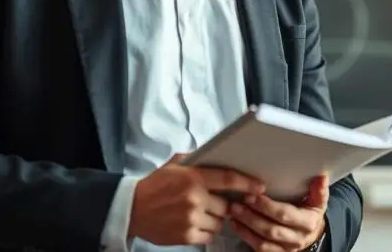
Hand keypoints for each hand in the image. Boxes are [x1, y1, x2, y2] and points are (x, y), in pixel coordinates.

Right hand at [128, 153, 265, 245]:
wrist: (132, 209)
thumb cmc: (154, 186)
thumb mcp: (173, 165)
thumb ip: (195, 160)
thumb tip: (215, 155)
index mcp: (192, 178)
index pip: (228, 179)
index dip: (247, 183)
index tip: (259, 186)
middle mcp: (194, 199)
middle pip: (226, 205)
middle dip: (223, 204)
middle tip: (213, 201)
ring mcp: (191, 219)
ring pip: (219, 222)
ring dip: (214, 218)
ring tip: (199, 212)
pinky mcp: (186, 236)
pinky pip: (209, 235)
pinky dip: (206, 230)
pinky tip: (194, 223)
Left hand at [229, 173, 328, 251]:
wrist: (311, 234)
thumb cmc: (310, 212)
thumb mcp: (318, 201)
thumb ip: (319, 190)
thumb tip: (322, 176)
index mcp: (308, 222)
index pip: (285, 215)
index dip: (268, 207)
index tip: (254, 195)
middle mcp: (297, 238)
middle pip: (271, 230)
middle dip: (252, 217)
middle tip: (237, 203)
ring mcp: (286, 249)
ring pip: (263, 241)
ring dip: (246, 227)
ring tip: (233, 213)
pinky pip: (260, 249)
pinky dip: (246, 237)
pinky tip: (236, 225)